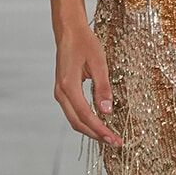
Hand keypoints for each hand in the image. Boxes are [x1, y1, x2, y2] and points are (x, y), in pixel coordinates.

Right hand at [54, 23, 120, 146]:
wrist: (69, 31)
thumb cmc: (84, 43)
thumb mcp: (98, 63)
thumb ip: (103, 88)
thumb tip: (107, 111)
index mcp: (68, 86)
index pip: (86, 115)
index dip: (100, 130)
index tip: (114, 139)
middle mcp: (61, 92)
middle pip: (77, 122)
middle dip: (96, 135)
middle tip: (115, 143)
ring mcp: (60, 92)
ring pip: (74, 120)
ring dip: (91, 130)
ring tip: (108, 136)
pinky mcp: (64, 91)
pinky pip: (73, 112)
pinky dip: (85, 121)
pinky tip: (98, 124)